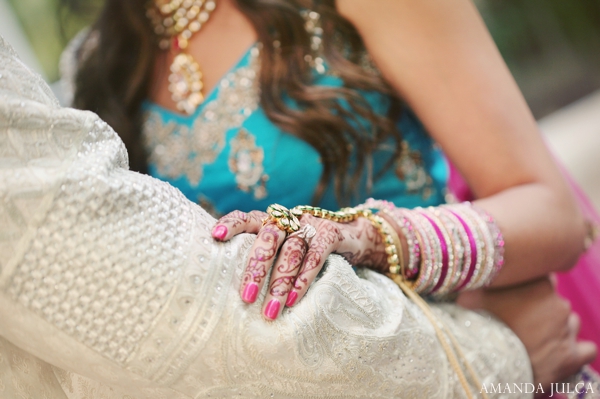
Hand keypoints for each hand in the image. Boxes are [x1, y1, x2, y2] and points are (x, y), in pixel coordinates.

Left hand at [211, 209, 387, 319]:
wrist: (353, 237)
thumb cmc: (307, 250)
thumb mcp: (283, 249)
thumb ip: (263, 258)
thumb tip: (233, 291)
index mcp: (271, 221)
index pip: (246, 217)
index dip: (231, 224)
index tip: (215, 236)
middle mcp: (288, 219)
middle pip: (269, 237)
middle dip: (256, 268)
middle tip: (245, 297)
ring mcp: (310, 224)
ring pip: (292, 251)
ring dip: (280, 282)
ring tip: (270, 311)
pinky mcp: (330, 233)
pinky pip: (316, 256)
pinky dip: (304, 278)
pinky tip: (293, 299)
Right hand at [458, 277, 596, 392]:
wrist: (485, 362)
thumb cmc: (475, 325)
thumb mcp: (470, 294)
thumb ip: (478, 279)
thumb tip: (471, 272)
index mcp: (538, 283)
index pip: (542, 276)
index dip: (528, 286)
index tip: (516, 295)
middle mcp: (558, 302)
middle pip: (555, 300)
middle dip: (540, 308)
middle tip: (518, 320)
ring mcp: (567, 329)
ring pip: (569, 323)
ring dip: (556, 328)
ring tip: (534, 339)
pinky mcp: (572, 355)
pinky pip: (586, 349)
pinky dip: (577, 350)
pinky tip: (560, 352)